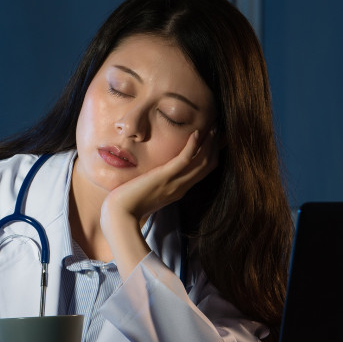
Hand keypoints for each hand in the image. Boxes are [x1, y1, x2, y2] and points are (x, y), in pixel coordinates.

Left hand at [101, 128, 218, 274]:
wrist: (120, 214)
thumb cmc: (129, 205)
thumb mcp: (149, 193)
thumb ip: (157, 185)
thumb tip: (156, 177)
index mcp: (179, 190)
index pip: (203, 172)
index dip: (213, 156)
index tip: (218, 142)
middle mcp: (182, 186)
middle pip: (208, 166)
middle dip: (217, 147)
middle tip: (223, 131)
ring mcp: (175, 182)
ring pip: (202, 161)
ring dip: (210, 143)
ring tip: (214, 127)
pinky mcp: (165, 176)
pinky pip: (185, 159)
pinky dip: (193, 145)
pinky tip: (197, 133)